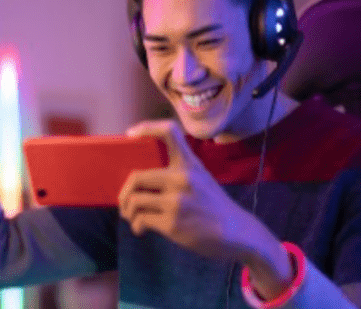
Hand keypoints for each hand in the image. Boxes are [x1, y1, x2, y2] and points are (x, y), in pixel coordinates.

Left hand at [118, 120, 258, 260]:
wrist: (236, 232)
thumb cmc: (212, 205)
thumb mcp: (200, 178)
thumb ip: (175, 173)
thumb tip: (138, 181)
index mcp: (189, 164)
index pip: (169, 132)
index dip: (146, 128)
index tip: (130, 135)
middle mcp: (182, 179)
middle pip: (136, 177)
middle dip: (124, 193)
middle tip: (125, 202)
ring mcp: (176, 201)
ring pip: (134, 200)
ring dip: (128, 211)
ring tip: (132, 217)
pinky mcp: (172, 223)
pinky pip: (141, 219)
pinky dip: (137, 225)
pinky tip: (141, 229)